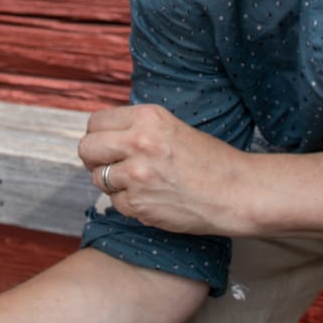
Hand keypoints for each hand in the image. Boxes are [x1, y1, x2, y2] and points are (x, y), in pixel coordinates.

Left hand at [77, 104, 249, 234]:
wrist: (236, 192)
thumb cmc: (210, 161)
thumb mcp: (172, 128)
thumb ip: (137, 129)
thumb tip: (102, 136)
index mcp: (148, 118)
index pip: (96, 122)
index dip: (98, 134)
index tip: (105, 143)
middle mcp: (138, 142)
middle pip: (86, 148)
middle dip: (94, 157)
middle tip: (110, 163)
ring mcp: (136, 176)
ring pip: (97, 177)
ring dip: (111, 182)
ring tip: (138, 182)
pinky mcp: (138, 205)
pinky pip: (115, 202)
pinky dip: (128, 203)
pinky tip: (151, 197)